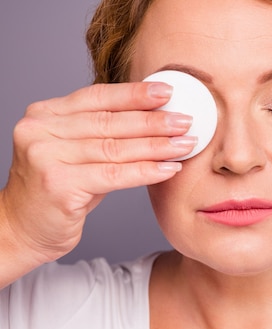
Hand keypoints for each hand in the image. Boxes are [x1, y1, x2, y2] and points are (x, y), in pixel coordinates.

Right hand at [0, 81, 195, 281]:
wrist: (21, 229)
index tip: (167, 92)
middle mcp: (40, 131)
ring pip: (115, 148)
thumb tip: (155, 119)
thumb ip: (102, 133)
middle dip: (153, 121)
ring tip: (185, 144)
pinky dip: (146, 171)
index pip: (97, 97)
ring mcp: (46, 157)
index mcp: (44, 115)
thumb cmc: (56, 190)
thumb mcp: (76, 153)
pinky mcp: (59, 185)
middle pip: (109, 122)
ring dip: (157, 146)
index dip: (134, 94)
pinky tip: (168, 169)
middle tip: (185, 121)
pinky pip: (114, 175)